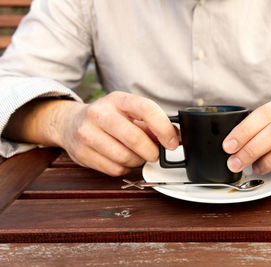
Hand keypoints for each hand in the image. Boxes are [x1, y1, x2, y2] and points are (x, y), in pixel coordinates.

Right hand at [54, 92, 178, 175]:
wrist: (70, 123)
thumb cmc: (106, 117)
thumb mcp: (128, 111)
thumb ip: (150, 123)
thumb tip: (173, 137)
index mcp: (118, 100)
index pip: (146, 109)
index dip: (164, 128)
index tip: (172, 142)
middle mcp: (100, 113)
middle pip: (135, 138)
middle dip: (152, 151)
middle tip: (154, 153)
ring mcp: (88, 133)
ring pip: (125, 157)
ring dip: (138, 161)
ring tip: (135, 154)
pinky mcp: (82, 153)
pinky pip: (114, 169)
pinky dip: (124, 168)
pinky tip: (121, 159)